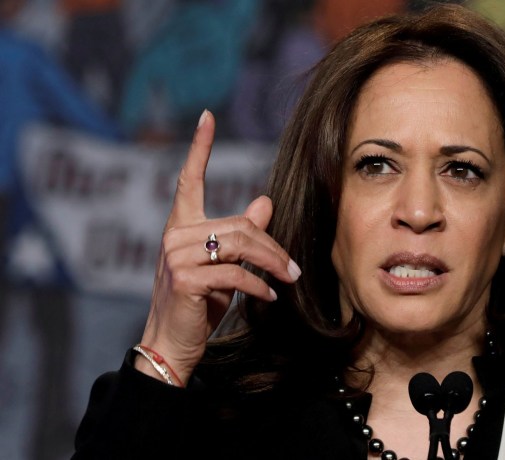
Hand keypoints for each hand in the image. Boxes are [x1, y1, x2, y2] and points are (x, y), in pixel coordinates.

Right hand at [135, 110, 300, 383]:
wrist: (173, 342)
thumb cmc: (199, 302)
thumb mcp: (222, 265)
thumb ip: (241, 234)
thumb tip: (265, 202)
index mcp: (181, 226)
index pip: (189, 179)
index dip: (200, 147)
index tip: (207, 116)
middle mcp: (175, 235)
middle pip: (240, 225)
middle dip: (272, 247)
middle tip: (294, 269)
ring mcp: (176, 256)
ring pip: (240, 246)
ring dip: (272, 264)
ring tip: (289, 279)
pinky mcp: (185, 278)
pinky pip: (235, 274)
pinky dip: (259, 285)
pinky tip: (270, 295)